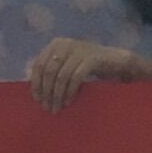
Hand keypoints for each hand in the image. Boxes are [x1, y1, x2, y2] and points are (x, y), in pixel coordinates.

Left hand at [24, 36, 148, 110]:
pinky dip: (70, 91)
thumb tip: (36, 90)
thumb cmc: (87, 65)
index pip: (39, 64)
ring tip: (57, 108)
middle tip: (47, 107)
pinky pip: (75, 78)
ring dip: (57, 95)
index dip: (36, 82)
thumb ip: (54, 70)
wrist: (115, 60)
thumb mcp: (67, 64)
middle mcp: (65, 44)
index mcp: (56, 44)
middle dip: (46, 91)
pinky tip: (68, 102)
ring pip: (61, 76)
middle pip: (49, 71)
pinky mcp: (91, 59)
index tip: (36, 99)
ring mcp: (78, 50)